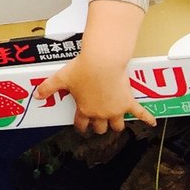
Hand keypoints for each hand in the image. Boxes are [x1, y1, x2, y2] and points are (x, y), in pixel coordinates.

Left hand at [34, 55, 155, 134]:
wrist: (102, 62)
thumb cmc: (81, 70)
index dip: (81, 125)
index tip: (81, 126)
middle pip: (100, 127)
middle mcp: (101, 114)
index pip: (81, 124)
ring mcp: (116, 110)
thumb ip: (48, 88)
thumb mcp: (61, 78)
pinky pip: (141, 114)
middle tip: (97, 124)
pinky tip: (152, 124)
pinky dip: (147, 119)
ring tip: (115, 123)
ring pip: (118, 125)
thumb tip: (36, 95)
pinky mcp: (129, 102)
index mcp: (85, 110)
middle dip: (98, 126)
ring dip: (116, 124)